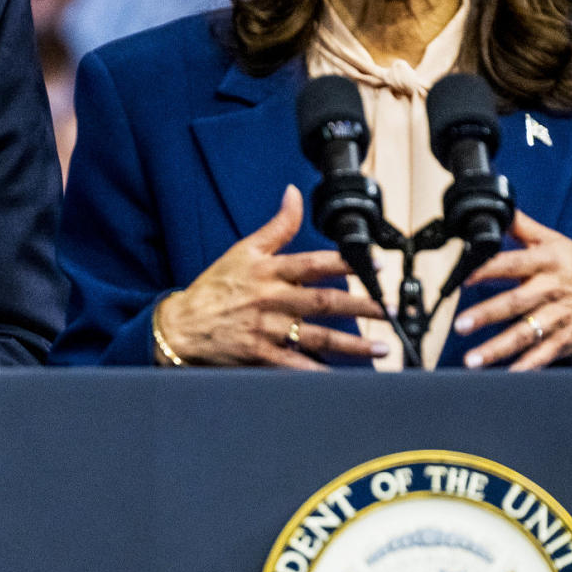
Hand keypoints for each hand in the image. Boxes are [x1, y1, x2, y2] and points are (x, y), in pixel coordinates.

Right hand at [155, 185, 387, 367]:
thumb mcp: (243, 250)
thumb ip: (277, 226)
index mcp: (270, 272)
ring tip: (380, 348)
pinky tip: (341, 377)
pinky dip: (317, 372)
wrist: (181, 327)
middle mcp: (271, 300)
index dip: (348, 264)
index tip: (376, 266)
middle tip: (390, 310)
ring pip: (318, 337)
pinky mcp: (259, 356)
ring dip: (353, 344)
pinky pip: (295, 365)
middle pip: (326, 302)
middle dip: (363, 307)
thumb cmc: (214, 289)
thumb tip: (294, 193)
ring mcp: (267, 330)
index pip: (315, 264)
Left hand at [453, 211, 571, 369]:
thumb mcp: (556, 242)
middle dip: (487, 315)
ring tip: (472, 360)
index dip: (487, 270)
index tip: (464, 278)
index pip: (513, 264)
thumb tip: (499, 209)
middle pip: (516, 303)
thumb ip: (523, 228)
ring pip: (525, 334)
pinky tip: (505, 375)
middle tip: (461, 325)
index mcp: (548, 263)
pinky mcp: (564, 340)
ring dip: (497, 348)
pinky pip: (542, 356)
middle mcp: (552, 290)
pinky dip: (525, 368)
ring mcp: (559, 318)